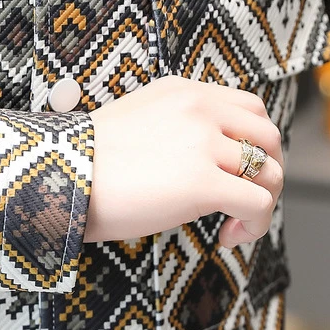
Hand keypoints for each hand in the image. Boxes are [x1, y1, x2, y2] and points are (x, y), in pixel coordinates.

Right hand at [84, 76, 284, 248]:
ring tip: (235, 226)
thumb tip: (194, 163)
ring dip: (262, 204)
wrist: (59, 179)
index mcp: (183, 92)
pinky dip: (256, 225)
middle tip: (244, 201)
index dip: (254, 145)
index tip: (238, 173)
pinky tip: (230, 237)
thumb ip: (172, 129)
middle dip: (266, 173)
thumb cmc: (84, 163)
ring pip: (270, 173)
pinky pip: (258, 204)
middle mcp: (199, 110)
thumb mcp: (133, 123)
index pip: (248, 109)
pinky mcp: (203, 183)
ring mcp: (203, 145)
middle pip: (268, 138)